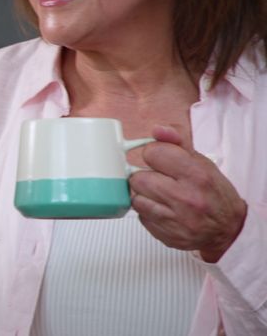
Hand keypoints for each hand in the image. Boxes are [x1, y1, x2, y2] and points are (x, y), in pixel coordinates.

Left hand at [129, 125, 246, 261]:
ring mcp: (175, 219)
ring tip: (161, 196)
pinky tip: (163, 210)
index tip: (160, 160)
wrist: (228, 230)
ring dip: (144, 195)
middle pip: (138, 178)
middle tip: (160, 180)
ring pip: (136, 198)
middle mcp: (186, 198)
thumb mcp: (202, 163)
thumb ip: (177, 142)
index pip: (153, 153)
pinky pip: (140, 216)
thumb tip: (157, 130)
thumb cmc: (214, 194)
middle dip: (146, 177)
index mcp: (196, 175)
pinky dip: (148, 211)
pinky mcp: (165, 234)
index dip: (154, 155)